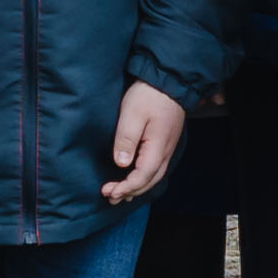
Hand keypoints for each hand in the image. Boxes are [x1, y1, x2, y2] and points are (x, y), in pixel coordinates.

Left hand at [99, 80, 188, 205]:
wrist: (169, 81)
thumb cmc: (149, 95)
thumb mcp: (132, 114)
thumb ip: (126, 139)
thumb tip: (122, 164)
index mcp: (157, 147)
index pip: (142, 177)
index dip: (125, 187)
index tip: (108, 191)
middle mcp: (165, 152)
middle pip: (149, 182)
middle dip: (129, 192)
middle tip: (110, 197)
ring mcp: (167, 148)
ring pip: (154, 177)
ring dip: (137, 188)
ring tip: (120, 194)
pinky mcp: (165, 143)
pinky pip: (156, 168)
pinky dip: (144, 179)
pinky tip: (135, 179)